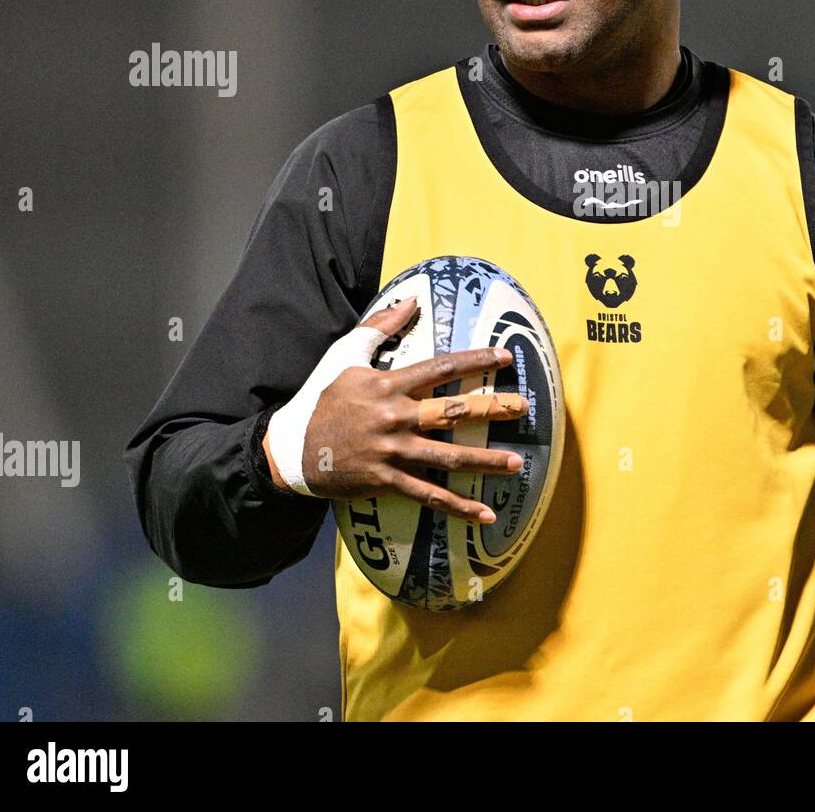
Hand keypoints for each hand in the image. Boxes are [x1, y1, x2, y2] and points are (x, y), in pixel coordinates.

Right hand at [263, 296, 528, 521]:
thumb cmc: (321, 397)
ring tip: (515, 463)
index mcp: (388, 385)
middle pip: (451, 412)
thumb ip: (379, 326)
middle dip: (491, 409)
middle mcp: (395, 417)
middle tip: (523, 407)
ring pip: (446, 457)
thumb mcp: (345, 355)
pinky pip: (428, 495)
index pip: (440, 368)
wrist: (291, 449)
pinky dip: (458, 507)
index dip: (474, 360)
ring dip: (484, 461)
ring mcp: (392, 452)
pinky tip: (485, 515)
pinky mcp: (386, 481)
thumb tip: (411, 300)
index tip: (505, 356)